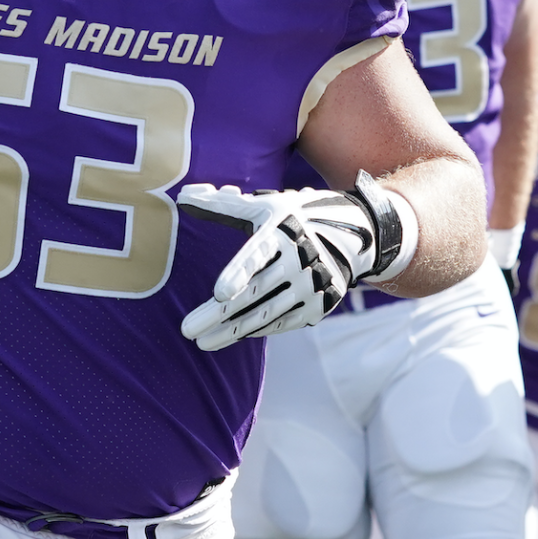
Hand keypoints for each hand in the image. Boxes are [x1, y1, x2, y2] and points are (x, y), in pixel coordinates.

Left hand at [177, 183, 382, 350]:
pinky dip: (254, 329)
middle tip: (186, 330)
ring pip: (266, 314)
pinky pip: (281, 322)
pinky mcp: (319, 305)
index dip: (239, 273)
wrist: (354, 234)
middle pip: (255, 293)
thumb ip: (222, 206)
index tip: (220, 292)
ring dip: (231, 331)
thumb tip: (183, 196)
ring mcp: (312, 286)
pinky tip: (229, 335)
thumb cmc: (293, 217)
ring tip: (201, 342)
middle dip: (218, 315)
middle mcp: (301, 260)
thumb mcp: (264, 206)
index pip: (258, 255)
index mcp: (283, 232)